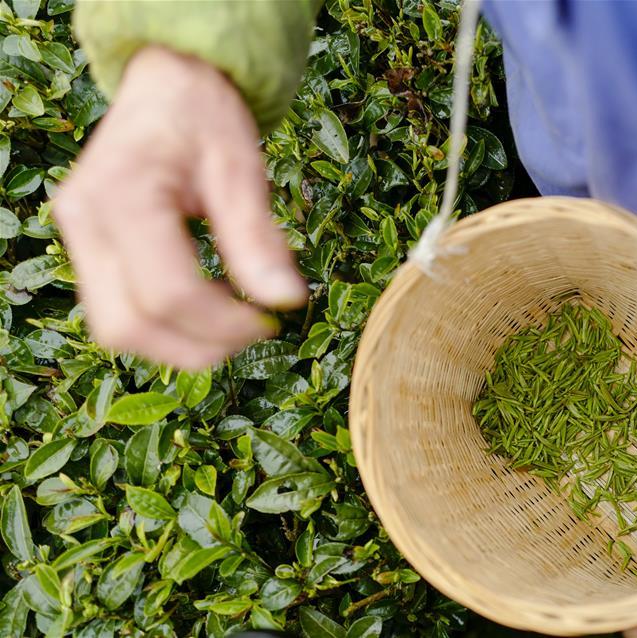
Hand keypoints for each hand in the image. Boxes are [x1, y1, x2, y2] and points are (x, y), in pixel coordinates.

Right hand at [54, 46, 306, 368]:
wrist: (168, 81)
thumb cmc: (203, 114)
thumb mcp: (240, 167)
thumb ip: (258, 238)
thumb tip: (286, 301)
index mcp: (122, 196)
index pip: (169, 293)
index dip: (223, 323)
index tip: (271, 322)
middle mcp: (84, 221)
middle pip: (128, 325)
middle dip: (197, 346)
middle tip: (253, 331)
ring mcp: (78, 236)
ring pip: (116, 329)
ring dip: (178, 344)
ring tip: (233, 324)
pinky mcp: (87, 247)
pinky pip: (117, 309)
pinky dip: (164, 325)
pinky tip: (207, 308)